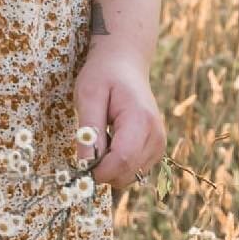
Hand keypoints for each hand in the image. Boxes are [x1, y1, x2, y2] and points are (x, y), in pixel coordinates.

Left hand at [73, 44, 165, 190]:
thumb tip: (85, 164)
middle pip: (127, 173)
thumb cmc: (103, 75)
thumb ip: (89, 130)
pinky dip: (119, 163)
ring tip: (102, 136)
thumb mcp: (88, 94)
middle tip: (87, 144)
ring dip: (110, 166)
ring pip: (130, 176)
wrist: (125, 63)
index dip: (99, 169)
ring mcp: (159, 145)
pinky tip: (112, 140)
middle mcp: (156, 137)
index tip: (79, 165)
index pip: (122, 160)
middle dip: (103, 169)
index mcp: (140, 120)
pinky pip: (134, 170)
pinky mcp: (156, 149)